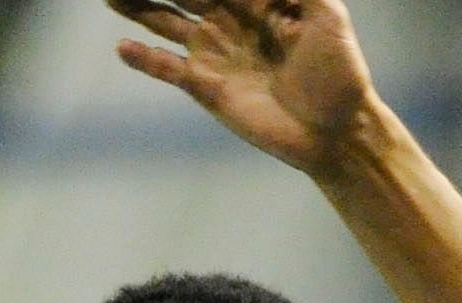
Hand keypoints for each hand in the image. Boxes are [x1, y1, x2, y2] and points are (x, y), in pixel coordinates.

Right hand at [108, 0, 379, 174]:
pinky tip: (121, 47)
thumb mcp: (328, 14)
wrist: (335, 130)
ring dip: (137, 7)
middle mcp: (227, 20)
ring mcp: (214, 52)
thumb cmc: (339, 71)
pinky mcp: (206, 87)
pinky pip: (168, 69)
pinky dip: (144, 60)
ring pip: (164, 21)